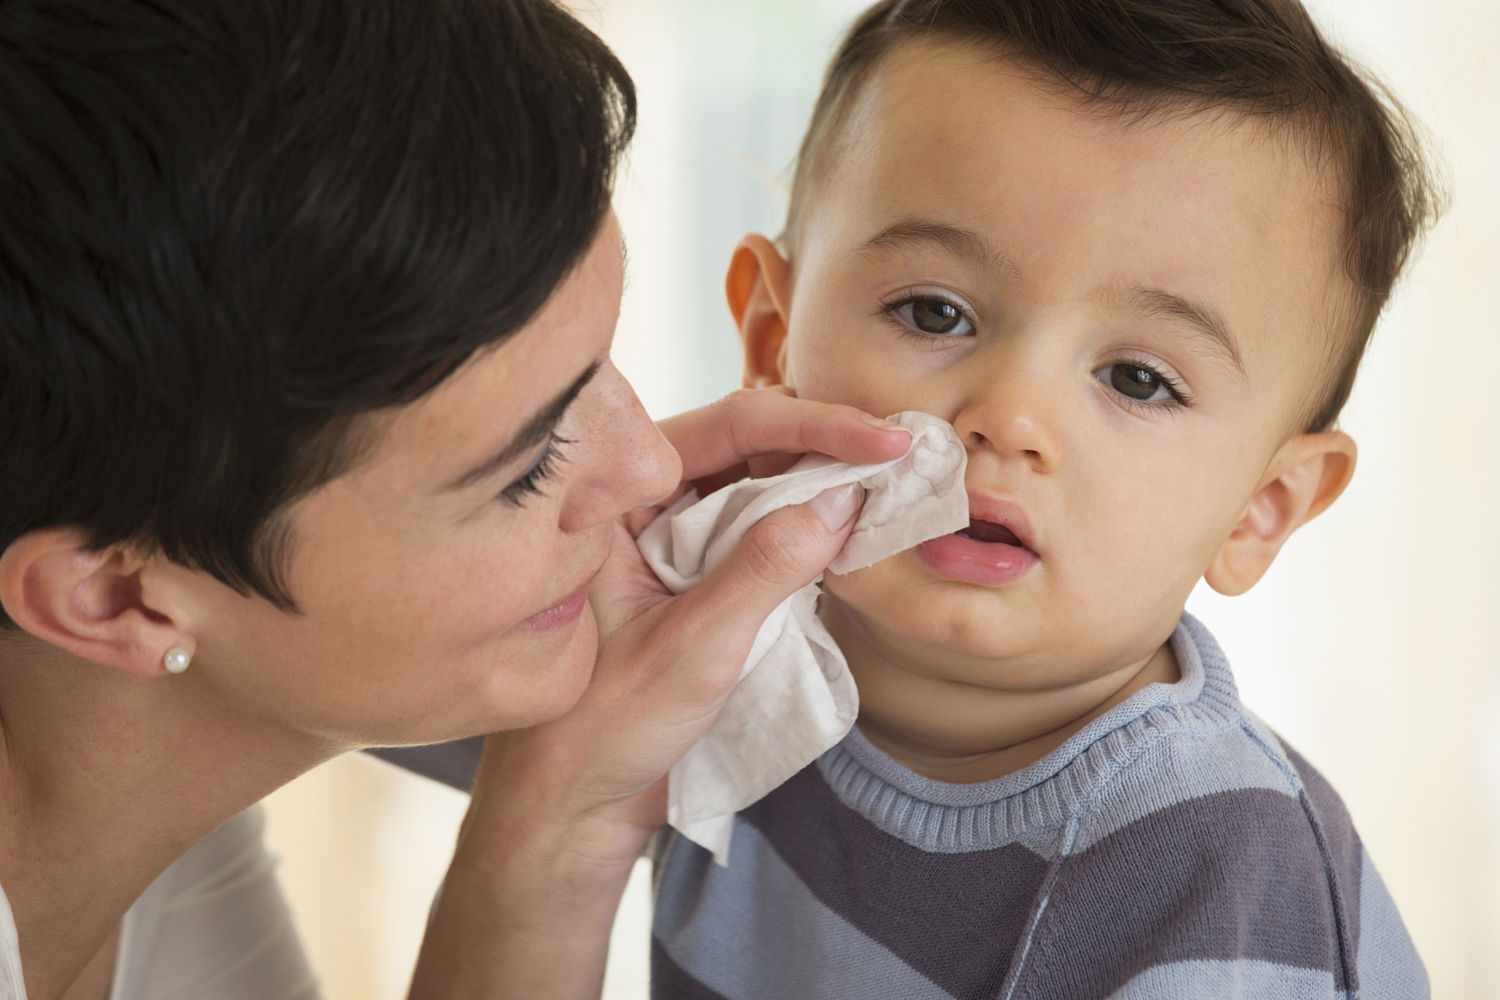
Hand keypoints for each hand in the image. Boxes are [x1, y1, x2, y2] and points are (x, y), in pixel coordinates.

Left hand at [411, 391, 908, 998]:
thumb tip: (839, 501)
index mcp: (612, 498)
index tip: (885, 442)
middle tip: (903, 455)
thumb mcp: (691, 649)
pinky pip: (757, 530)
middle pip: (748, 443)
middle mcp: (640, 503)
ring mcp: (668, 538)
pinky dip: (806, 527)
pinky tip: (849, 528)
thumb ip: (763, 571)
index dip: (816, 427)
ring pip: (758, 484)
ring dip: (822, 483)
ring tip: (891, 484)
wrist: (571, 806)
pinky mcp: (693, 575)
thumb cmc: (599, 731)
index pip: (727, 429)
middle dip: (827, 444)